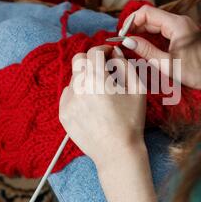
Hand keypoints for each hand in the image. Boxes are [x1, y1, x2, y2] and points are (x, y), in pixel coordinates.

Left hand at [59, 45, 146, 167]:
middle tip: (105, 70)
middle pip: (79, 60)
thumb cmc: (131, 121)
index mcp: (97, 79)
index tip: (110, 53)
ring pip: (74, 78)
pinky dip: (78, 94)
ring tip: (100, 93)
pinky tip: (92, 105)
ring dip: (86, 78)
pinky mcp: (63, 114)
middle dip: (92, 60)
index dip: (104, 49)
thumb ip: (126, 65)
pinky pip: (68, 94)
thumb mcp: (137, 89)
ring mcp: (67, 101)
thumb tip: (115, 53)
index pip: (94, 51)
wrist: (117, 152)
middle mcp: (78, 87)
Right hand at [121, 6, 200, 97]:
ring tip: (131, 44)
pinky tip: (144, 45)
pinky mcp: (184, 33)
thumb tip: (127, 41)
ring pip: (156, 22)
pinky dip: (151, 35)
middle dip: (134, 27)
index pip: (146, 12)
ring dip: (142, 31)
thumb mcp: (168, 64)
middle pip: (150, 16)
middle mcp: (180, 20)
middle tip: (123, 42)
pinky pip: (163, 29)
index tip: (122, 36)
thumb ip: (146, 51)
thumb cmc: (198, 72)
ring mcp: (183, 26)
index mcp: (176, 24)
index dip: (131, 22)